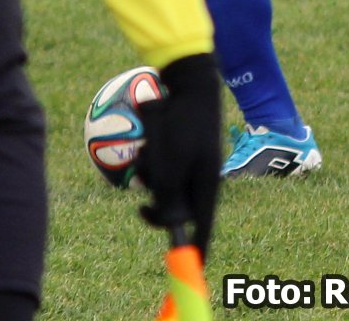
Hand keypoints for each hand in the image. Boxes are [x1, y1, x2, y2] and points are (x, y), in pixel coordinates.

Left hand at [135, 53, 221, 259]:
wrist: (189, 81)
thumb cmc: (184, 123)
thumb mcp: (173, 163)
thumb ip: (168, 194)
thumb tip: (167, 221)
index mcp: (207, 185)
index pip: (203, 225)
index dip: (197, 248)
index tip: (191, 268)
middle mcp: (200, 177)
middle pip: (176, 207)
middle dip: (157, 205)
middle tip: (141, 210)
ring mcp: (188, 160)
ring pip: (162, 183)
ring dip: (150, 172)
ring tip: (148, 152)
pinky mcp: (176, 145)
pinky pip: (158, 161)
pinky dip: (150, 154)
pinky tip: (150, 136)